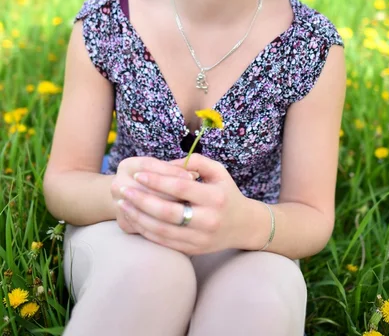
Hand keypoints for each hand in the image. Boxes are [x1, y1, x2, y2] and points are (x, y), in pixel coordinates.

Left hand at [117, 153, 248, 254]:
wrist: (243, 226)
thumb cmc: (226, 193)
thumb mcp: (218, 171)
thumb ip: (195, 162)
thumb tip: (168, 164)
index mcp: (215, 198)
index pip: (180, 188)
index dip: (157, 181)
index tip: (138, 174)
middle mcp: (209, 220)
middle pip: (168, 212)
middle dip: (142, 200)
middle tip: (123, 190)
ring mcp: (200, 239)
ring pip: (162, 230)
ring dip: (139, 217)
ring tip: (122, 204)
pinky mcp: (193, 250)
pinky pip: (164, 242)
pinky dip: (146, 231)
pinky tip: (134, 218)